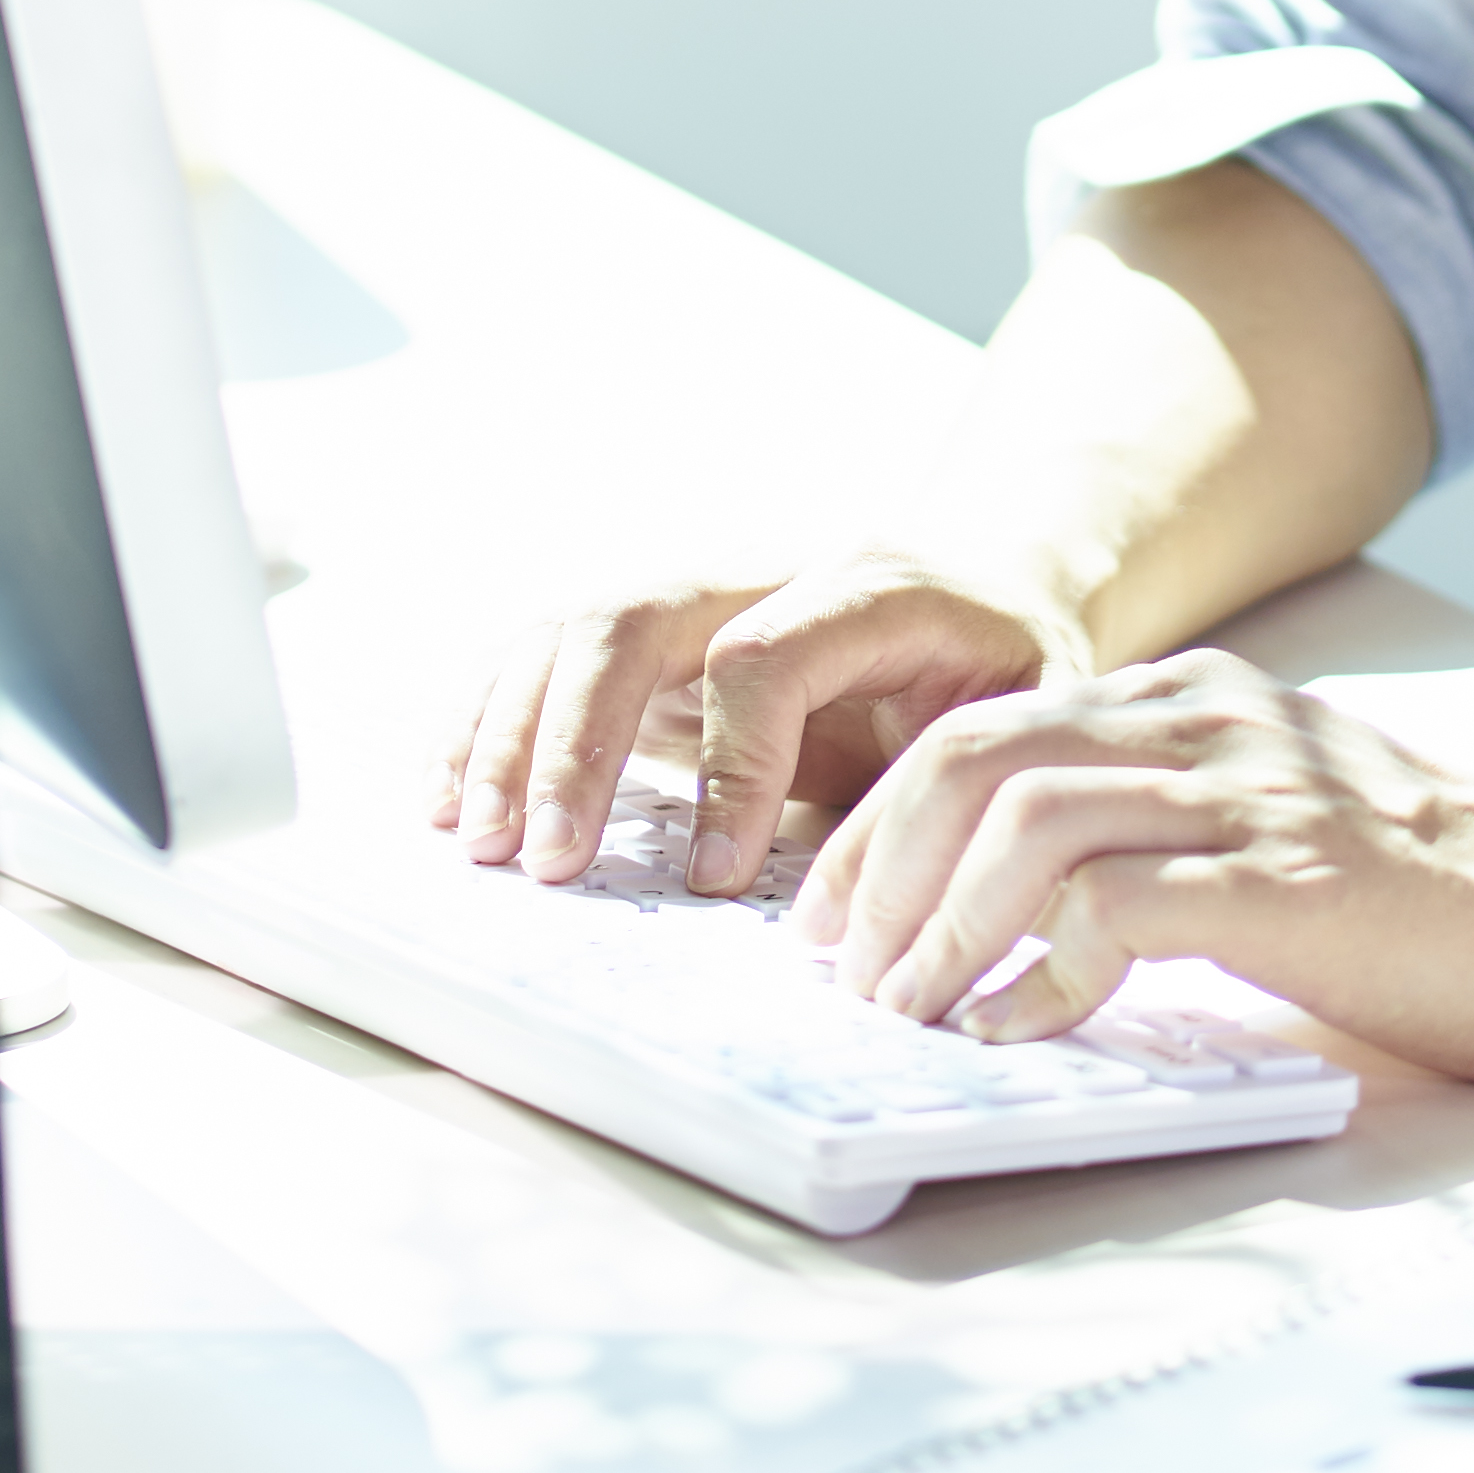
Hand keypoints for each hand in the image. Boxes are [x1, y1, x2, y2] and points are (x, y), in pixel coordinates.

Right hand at [432, 555, 1090, 892]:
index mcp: (869, 584)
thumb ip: (945, 788)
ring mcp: (697, 590)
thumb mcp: (1022, 718)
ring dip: (510, 734)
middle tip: (545, 860)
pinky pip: (550, 652)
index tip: (716, 882)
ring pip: (571, 630)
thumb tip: (854, 903)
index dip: (729, 770)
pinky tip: (450, 790)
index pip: (759, 659)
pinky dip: (489, 716)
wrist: (994, 579)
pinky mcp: (654, 631)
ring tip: (475, 840)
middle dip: (572, 743)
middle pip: (632, 621)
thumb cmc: (1010, 668)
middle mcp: (762, 568)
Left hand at [798, 649, 1473, 1082]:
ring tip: (908, 1009)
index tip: (835, 914)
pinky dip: (1040, 972)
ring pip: (1024, 818)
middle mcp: (1205, 723)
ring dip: (937, 923)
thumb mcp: (1264, 825)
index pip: (980, 727)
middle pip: (972, 754)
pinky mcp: (1284, 879)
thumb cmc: (1426, 900)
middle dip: (876, 866)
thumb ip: (1156, 834)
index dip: (882, 822)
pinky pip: (1114, 907)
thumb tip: (1013, 916)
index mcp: (1190, 702)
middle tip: (840, 968)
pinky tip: (1020, 1029)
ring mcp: (1245, 794)